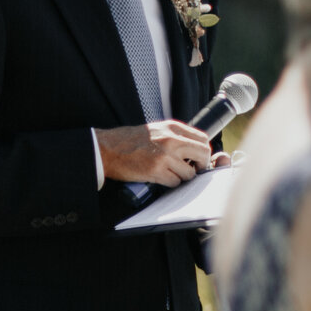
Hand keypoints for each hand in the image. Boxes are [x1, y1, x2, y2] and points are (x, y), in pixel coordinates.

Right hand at [98, 121, 218, 185]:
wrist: (106, 148)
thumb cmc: (129, 140)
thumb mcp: (157, 129)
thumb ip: (176, 136)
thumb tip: (194, 147)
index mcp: (173, 128)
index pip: (203, 139)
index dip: (203, 151)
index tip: (197, 158)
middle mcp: (171, 139)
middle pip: (203, 154)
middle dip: (200, 165)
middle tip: (191, 169)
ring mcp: (164, 155)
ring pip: (190, 172)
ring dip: (183, 176)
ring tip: (172, 174)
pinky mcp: (155, 170)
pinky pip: (175, 182)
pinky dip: (171, 183)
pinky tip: (162, 178)